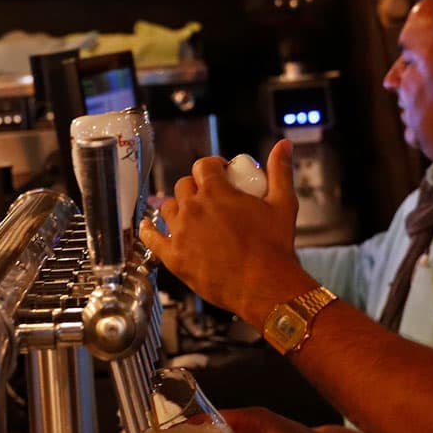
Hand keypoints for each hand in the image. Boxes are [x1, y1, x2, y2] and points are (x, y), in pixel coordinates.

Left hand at [140, 140, 315, 325]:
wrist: (265, 286)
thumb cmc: (274, 248)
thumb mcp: (283, 203)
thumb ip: (280, 171)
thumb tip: (283, 146)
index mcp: (216, 192)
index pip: (203, 166)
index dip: (212, 165)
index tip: (220, 171)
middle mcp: (192, 209)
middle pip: (184, 185)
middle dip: (196, 186)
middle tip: (209, 196)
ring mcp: (180, 233)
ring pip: (168, 208)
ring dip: (178, 207)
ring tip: (191, 214)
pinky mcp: (174, 258)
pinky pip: (152, 239)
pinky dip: (148, 230)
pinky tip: (148, 227)